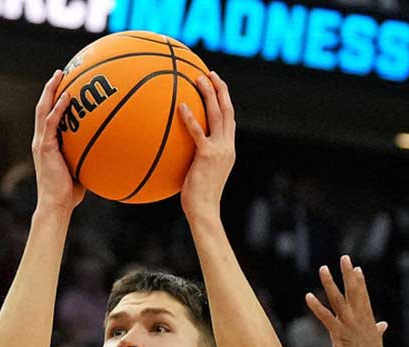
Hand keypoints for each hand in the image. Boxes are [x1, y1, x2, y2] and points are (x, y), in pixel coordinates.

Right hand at [31, 71, 84, 216]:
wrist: (56, 205)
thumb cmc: (70, 193)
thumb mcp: (83, 169)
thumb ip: (91, 156)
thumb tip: (112, 149)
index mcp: (47, 143)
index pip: (48, 116)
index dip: (54, 100)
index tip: (64, 85)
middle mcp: (41, 140)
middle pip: (43, 107)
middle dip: (51, 88)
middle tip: (61, 72)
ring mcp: (41, 142)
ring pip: (43, 110)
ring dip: (51, 91)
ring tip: (60, 75)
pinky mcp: (44, 148)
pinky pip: (51, 123)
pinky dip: (58, 109)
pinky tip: (67, 97)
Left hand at [176, 72, 233, 219]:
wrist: (205, 211)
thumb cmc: (198, 197)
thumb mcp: (199, 174)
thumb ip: (195, 158)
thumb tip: (178, 151)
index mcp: (228, 149)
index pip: (229, 120)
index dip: (224, 101)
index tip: (216, 86)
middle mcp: (227, 146)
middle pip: (228, 110)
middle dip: (220, 89)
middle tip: (209, 74)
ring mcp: (220, 150)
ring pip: (218, 114)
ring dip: (210, 94)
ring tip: (199, 78)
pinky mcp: (207, 155)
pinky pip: (198, 132)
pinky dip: (190, 118)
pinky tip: (180, 106)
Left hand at [305, 255, 390, 346]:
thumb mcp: (376, 345)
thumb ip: (378, 332)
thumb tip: (383, 325)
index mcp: (368, 323)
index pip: (363, 297)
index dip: (359, 282)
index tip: (356, 268)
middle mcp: (360, 321)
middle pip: (354, 292)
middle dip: (349, 274)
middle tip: (345, 258)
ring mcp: (349, 327)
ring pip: (338, 300)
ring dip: (330, 283)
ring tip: (323, 268)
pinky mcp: (339, 336)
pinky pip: (326, 318)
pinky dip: (317, 307)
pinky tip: (308, 296)